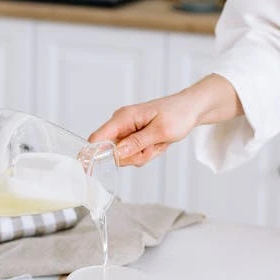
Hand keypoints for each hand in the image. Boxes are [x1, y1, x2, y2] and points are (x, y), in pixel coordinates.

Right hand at [88, 93, 202, 166]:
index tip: (88, 170)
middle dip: (134, 156)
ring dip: (143, 155)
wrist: (191, 109)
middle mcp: (121, 123)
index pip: (97, 138)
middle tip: (152, 147)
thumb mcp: (160, 131)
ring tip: (158, 142)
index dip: (91, 154)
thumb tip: (117, 152)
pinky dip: (147, 153)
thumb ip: (137, 142)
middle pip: (113, 152)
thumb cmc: (178, 114)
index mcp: (124, 117)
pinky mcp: (134, 137)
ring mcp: (127, 131)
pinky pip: (134, 153)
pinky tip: (158, 143)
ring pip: (125, 155)